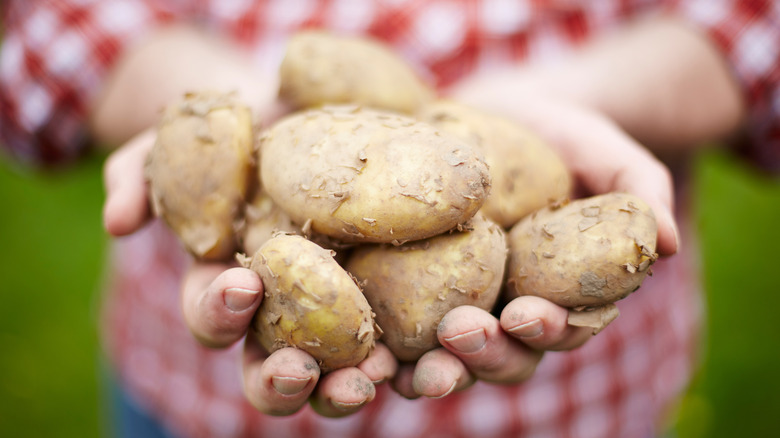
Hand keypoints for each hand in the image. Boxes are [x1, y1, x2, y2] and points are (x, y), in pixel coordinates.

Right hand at [102, 129, 397, 416]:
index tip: (241, 285)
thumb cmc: (243, 131)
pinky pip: (405, 342)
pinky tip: (435, 353)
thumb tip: (117, 221)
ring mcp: (339, 316)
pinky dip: (416, 356)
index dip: (219, 310)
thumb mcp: (188, 138)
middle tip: (300, 370)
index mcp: (232, 285)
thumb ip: (144, 171)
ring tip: (371, 380)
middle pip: (272, 370)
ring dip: (347, 387)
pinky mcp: (393, 301)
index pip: (215, 315)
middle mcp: (283, 316)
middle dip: (281, 380)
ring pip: (337, 373)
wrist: (313, 111)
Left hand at [390, 78, 679, 398]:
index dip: (550, 330)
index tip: (528, 313)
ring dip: (426, 369)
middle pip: (502, 356)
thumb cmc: (557, 134)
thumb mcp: (603, 150)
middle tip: (461, 333)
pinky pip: (390, 329)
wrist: (492, 113)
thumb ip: (638, 189)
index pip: (563, 329)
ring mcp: (455, 307)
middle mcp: (508, 313)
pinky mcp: (404, 291)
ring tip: (403, 367)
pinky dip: (375, 348)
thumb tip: (668, 241)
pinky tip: (358, 350)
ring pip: (444, 358)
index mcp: (560, 295)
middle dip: (484, 354)